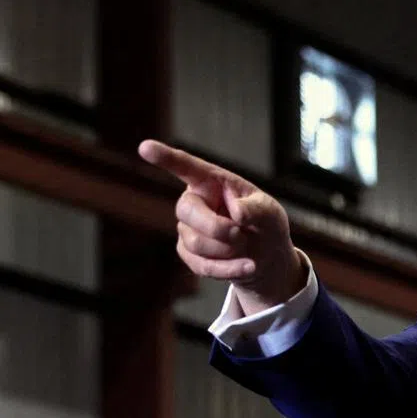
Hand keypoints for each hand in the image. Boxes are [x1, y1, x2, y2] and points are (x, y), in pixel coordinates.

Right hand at [138, 140, 306, 314]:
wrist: (267, 258)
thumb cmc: (265, 225)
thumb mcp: (270, 213)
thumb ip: (257, 210)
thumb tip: (237, 212)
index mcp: (211, 182)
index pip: (186, 167)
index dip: (165, 158)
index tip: (145, 148)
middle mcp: (194, 202)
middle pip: (187, 210)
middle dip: (216, 227)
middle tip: (241, 234)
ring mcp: (187, 228)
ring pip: (195, 243)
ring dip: (229, 250)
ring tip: (246, 246)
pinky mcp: (189, 254)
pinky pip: (202, 265)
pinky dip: (229, 269)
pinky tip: (248, 267)